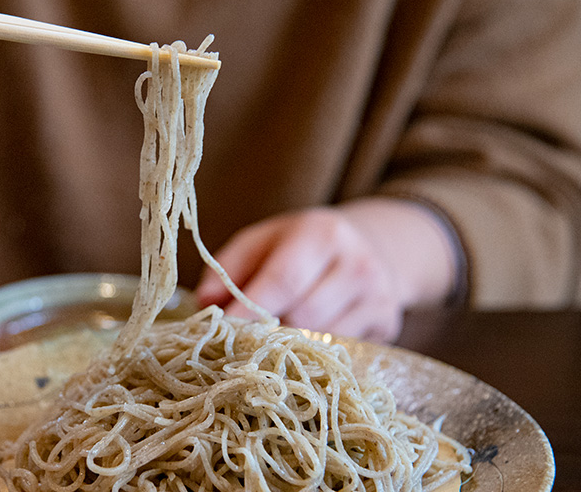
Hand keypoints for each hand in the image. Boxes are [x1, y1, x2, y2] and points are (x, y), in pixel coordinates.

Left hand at [195, 198, 456, 341]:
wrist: (370, 247)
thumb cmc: (299, 247)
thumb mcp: (262, 242)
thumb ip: (228, 268)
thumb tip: (205, 304)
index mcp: (321, 234)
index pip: (284, 279)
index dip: (251, 310)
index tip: (222, 332)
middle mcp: (357, 263)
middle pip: (304, 316)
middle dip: (269, 334)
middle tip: (241, 344)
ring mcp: (378, 297)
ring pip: (324, 342)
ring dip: (291, 350)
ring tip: (270, 347)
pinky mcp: (389, 325)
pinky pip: (343, 355)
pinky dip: (316, 359)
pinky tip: (302, 352)